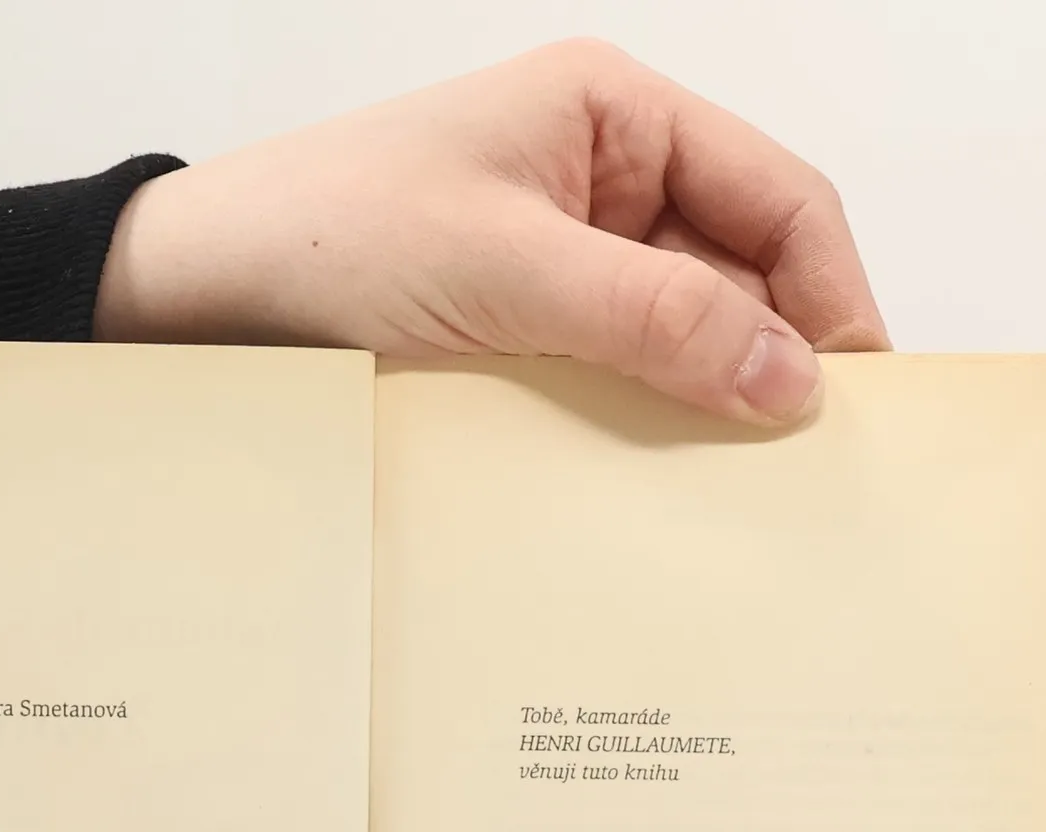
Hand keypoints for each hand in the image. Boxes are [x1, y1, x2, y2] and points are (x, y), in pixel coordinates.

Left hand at [98, 40, 888, 423]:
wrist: (193, 303)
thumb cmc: (329, 242)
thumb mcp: (506, 271)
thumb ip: (654, 320)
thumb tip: (791, 379)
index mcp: (614, 120)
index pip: (776, 198)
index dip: (830, 294)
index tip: (852, 398)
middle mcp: (603, 188)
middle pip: (740, 277)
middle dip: (770, 365)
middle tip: (798, 473)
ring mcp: (564, 270)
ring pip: (679, 342)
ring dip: (701, 411)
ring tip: (729, 497)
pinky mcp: (526, 341)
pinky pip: (615, 385)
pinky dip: (639, 433)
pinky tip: (648, 490)